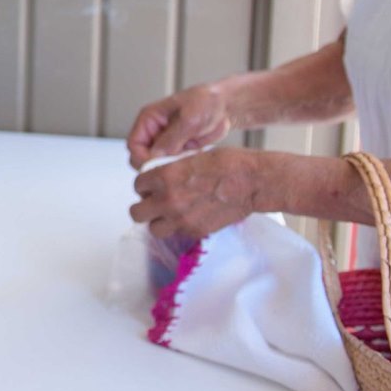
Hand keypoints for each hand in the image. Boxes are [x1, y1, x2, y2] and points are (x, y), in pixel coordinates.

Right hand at [127, 83, 234, 168]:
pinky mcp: (179, 151)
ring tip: (187, 159)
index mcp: (149, 119)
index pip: (133, 145)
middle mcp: (154, 132)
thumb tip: (154, 156)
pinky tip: (193, 160)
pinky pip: (172, 165)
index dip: (141, 158)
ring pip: (157, 164)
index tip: (157, 166)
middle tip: (174, 166)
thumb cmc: (207, 102)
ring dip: (169, 167)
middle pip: (142, 157)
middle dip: (155, 164)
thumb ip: (171, 138)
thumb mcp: (190, 119)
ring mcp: (166, 143)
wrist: (226, 106)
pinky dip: (181, 167)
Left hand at [130, 148, 270, 238]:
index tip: (151, 185)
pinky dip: (178, 227)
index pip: (138, 185)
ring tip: (168, 214)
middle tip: (153, 202)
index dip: (145, 185)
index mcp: (165, 177)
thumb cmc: (227, 163)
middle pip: (137, 213)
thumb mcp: (191, 157)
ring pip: (153, 229)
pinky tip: (188, 217)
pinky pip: (177, 234)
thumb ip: (171, 169)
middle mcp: (169, 201)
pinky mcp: (196, 231)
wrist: (252, 181)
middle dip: (144, 206)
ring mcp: (182, 219)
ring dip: (158, 221)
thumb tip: (161, 175)